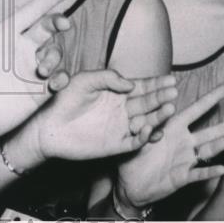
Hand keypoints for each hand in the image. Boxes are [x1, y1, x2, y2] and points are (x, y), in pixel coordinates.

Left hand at [0, 0, 77, 143]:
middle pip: (49, 28)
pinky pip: (59, 79)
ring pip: (56, 53)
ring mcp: (31, 70)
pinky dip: (62, 77)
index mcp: (6, 35)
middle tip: (63, 24)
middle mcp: (21, 49)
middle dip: (60, 21)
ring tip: (41, 70)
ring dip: (55, 56)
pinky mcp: (38, 92)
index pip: (34, 10)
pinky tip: (53, 83)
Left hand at [25, 70, 177, 161]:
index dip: (156, 83)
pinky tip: (148, 128)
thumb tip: (132, 84)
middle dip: (161, 97)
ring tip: (168, 108)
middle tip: (173, 93)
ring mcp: (121, 127)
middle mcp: (122, 109)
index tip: (170, 80)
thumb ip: (107, 77)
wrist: (50, 127)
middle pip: (147, 103)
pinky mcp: (117, 144)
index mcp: (116, 92)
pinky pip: (136, 141)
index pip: (141, 87)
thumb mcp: (84, 80)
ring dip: (158, 116)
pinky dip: (144, 136)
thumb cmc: (64, 100)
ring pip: (146, 121)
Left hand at [116, 83, 223, 208]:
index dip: (212, 98)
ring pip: (210, 149)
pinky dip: (210, 172)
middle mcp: (183, 141)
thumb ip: (144, 132)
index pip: (196, 109)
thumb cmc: (132, 155)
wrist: (130, 184)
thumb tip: (150, 125)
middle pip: (212, 131)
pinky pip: (198, 174)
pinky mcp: (181, 177)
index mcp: (173, 127)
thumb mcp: (136, 138)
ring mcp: (185, 159)